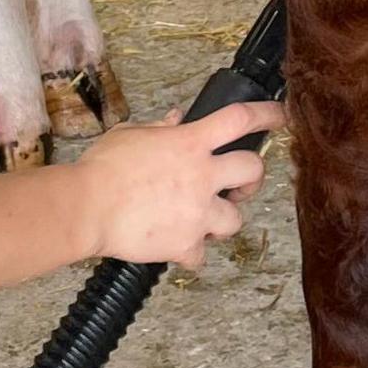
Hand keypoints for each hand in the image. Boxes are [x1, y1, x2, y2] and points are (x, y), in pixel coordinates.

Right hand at [76, 101, 283, 267]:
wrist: (86, 208)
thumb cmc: (101, 169)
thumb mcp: (131, 134)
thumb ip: (160, 128)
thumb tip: (176, 119)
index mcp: (190, 143)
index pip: (240, 119)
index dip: (267, 113)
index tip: (281, 114)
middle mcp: (201, 176)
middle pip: (253, 170)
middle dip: (252, 178)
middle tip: (238, 184)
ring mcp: (197, 213)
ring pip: (235, 219)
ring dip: (221, 219)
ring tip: (200, 219)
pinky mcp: (185, 244)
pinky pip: (200, 254)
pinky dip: (190, 252)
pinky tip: (175, 245)